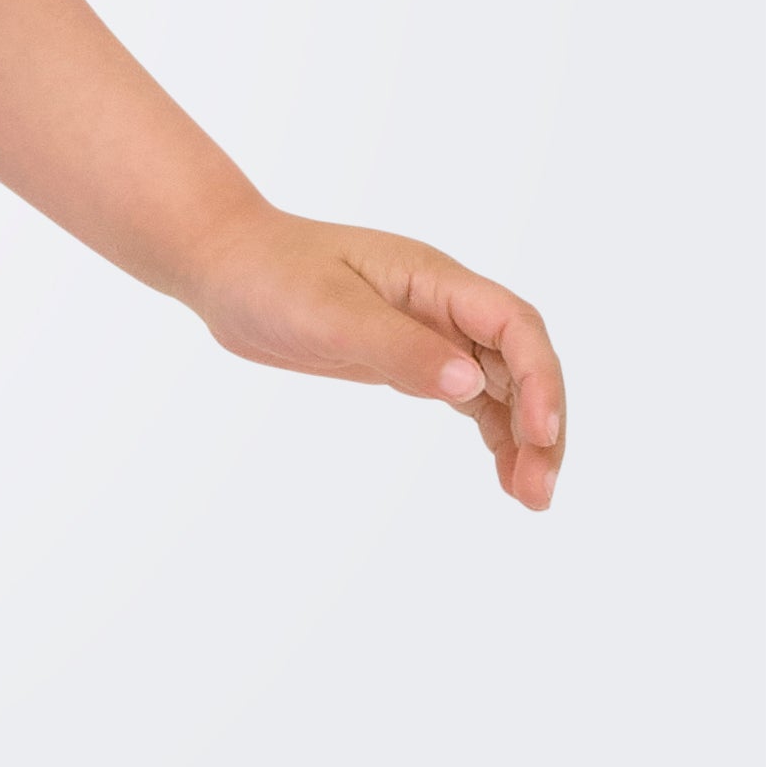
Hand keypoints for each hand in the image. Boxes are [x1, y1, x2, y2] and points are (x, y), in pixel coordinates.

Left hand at [188, 206, 564, 508]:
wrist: (226, 267)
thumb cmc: (273, 276)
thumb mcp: (331, 314)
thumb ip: (399, 347)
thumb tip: (471, 385)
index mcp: (434, 279)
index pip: (513, 325)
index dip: (539, 378)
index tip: (540, 434)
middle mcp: (444, 304)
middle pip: (520, 362)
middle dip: (541, 424)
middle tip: (539, 492)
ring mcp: (430, 332)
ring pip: (502, 386)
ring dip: (524, 439)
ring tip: (531, 499)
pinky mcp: (409, 358)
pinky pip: (471, 398)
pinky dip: (495, 435)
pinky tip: (506, 475)